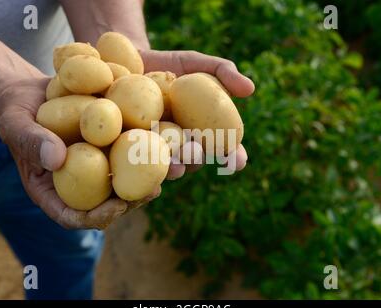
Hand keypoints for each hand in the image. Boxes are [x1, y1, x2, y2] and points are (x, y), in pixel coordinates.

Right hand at [0, 76, 159, 229]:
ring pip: (123, 181)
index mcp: (52, 190)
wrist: (31, 92)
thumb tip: (57, 159)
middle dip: (132, 201)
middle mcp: (78, 184)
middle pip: (106, 203)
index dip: (96, 217)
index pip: (73, 216)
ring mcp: (95, 166)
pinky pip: (129, 154)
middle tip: (153, 191)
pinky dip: (148, 150)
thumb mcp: (16, 124)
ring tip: (172, 169)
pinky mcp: (109, 147)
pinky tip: (167, 141)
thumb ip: (31, 142)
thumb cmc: (16, 111)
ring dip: (149, 178)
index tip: (116, 208)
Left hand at [140, 50, 254, 179]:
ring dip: (173, 168)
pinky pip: (141, 163)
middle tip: (196, 155)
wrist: (130, 63)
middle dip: (196, 160)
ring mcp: (159, 148)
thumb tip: (250, 89)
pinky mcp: (134, 149)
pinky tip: (144, 170)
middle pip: (195, 159)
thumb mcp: (197, 64)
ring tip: (173, 165)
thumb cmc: (170, 65)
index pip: (225, 147)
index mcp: (204, 130)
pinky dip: (145, 170)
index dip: (234, 157)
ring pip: (168, 164)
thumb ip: (223, 72)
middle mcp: (184, 144)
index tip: (238, 162)